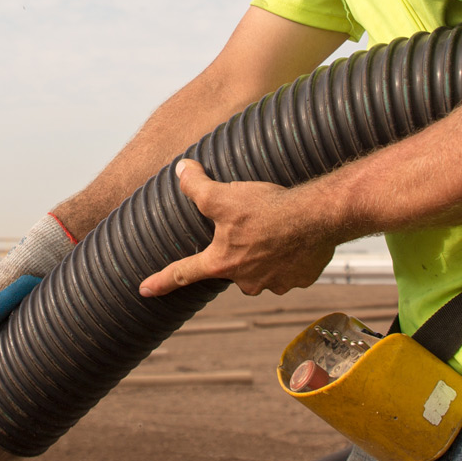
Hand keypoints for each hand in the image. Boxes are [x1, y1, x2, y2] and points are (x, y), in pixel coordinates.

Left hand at [138, 159, 342, 297]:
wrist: (317, 218)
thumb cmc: (268, 208)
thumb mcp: (224, 195)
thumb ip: (197, 187)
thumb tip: (180, 170)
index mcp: (222, 262)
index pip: (183, 273)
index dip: (161, 281)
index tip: (144, 290)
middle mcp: (245, 280)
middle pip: (232, 267)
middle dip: (238, 250)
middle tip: (252, 226)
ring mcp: (274, 283)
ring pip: (262, 269)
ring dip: (266, 253)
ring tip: (277, 230)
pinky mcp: (298, 281)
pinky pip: (289, 270)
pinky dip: (290, 256)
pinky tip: (296, 238)